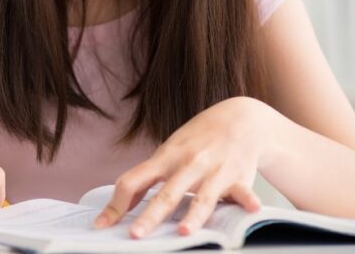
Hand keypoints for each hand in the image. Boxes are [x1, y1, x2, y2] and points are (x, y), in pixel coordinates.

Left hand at [94, 97, 270, 237]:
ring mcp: (214, 171)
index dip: (117, 204)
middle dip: (150, 216)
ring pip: (202, 197)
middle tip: (136, 235)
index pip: (134, 181)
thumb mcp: (169, 152)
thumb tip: (122, 203)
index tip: (102, 225)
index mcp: (165, 159)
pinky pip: (243, 191)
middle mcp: (187, 165)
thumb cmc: (198, 139)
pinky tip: (252, 208)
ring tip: (183, 231)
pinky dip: (247, 200)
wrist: (240, 119)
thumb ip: (148, 177)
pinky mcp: (240, 177)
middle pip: (166, 194)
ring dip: (194, 215)